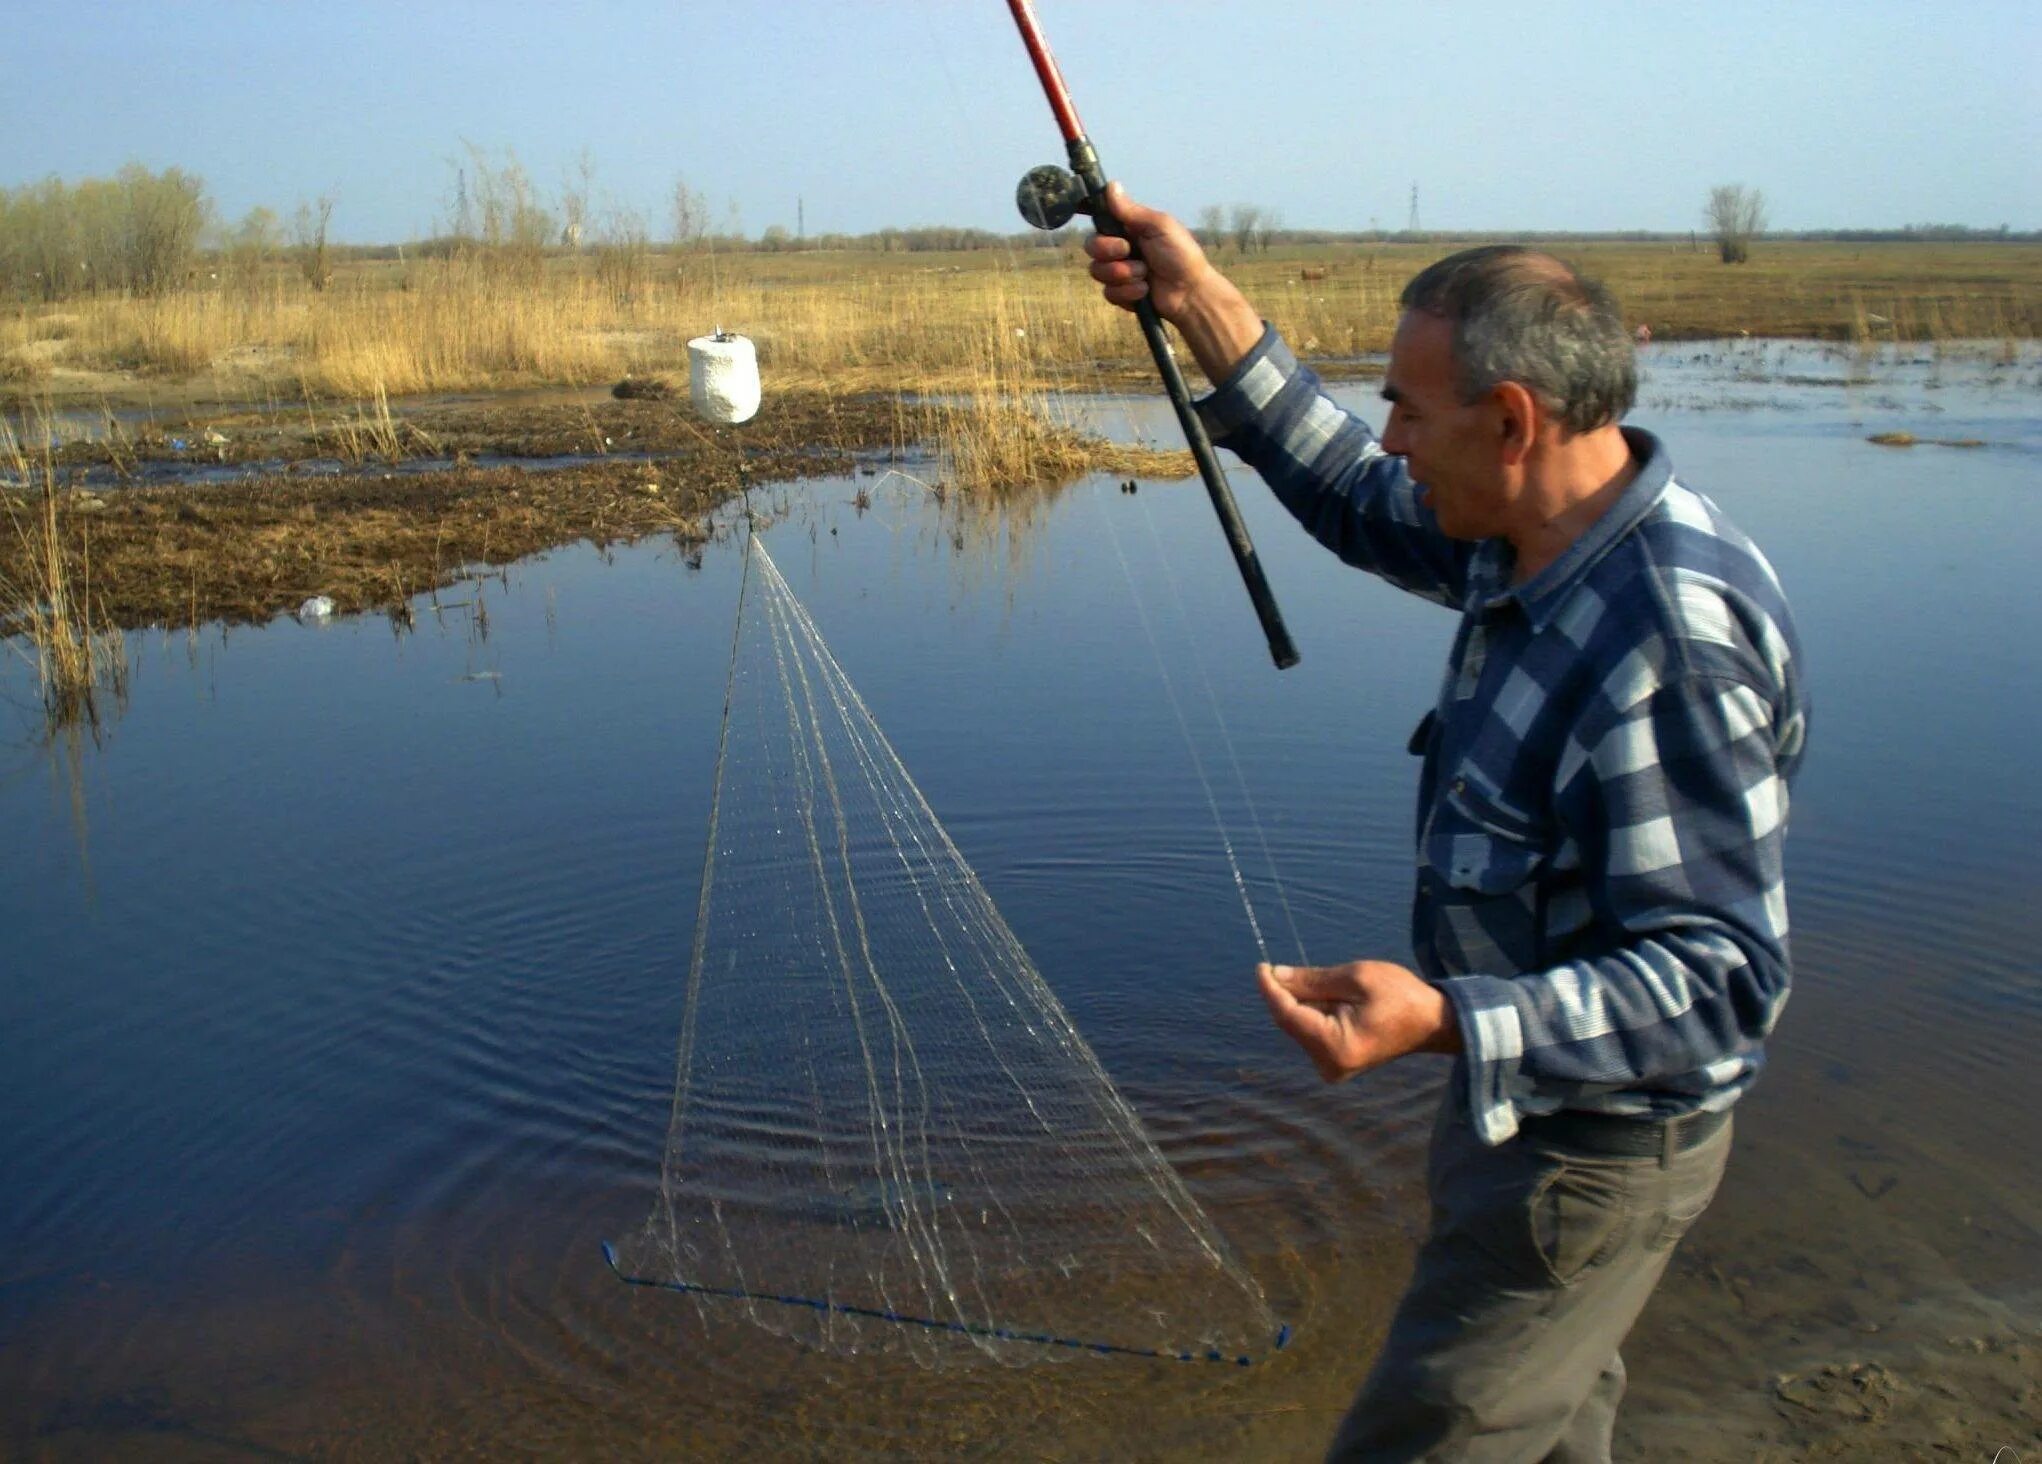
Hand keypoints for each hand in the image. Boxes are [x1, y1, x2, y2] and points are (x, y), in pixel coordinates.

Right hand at [1085, 183, 1215, 322]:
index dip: (1093, 220)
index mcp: (1128, 228)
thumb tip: (1111, 185)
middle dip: (1108, 251)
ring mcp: (1118, 271)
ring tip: (1145, 275)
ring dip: (1123, 273)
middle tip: (1129, 251)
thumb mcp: (1159, 226)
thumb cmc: (1181, 254)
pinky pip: (1109, 293)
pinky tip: (1145, 290)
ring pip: (1097, 271)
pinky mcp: (1120, 293)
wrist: (1190, 292)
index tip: (1100, 224)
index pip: (1099, 219)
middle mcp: (1119, 248)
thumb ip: (1131, 211)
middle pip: (1091, 246)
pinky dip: (1128, 292)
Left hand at [1256, 960, 1461, 1082]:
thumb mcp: (1356, 977)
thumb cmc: (1400, 995)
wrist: (1431, 1022)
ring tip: (1333, 986)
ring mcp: (1331, 1067)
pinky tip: (1332, 1000)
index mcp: (1336, 1046)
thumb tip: (1276, 975)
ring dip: (1304, 1001)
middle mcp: (1329, 1064)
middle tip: (1287, 967)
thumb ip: (1313, 980)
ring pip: (1300, 1025)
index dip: (1270, 989)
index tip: (1261, 966)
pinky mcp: (1334, 1063)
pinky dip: (1313, 1011)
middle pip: (1292, 1021)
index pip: (1288, 1015)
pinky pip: (1312, 1031)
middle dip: (1288, 993)